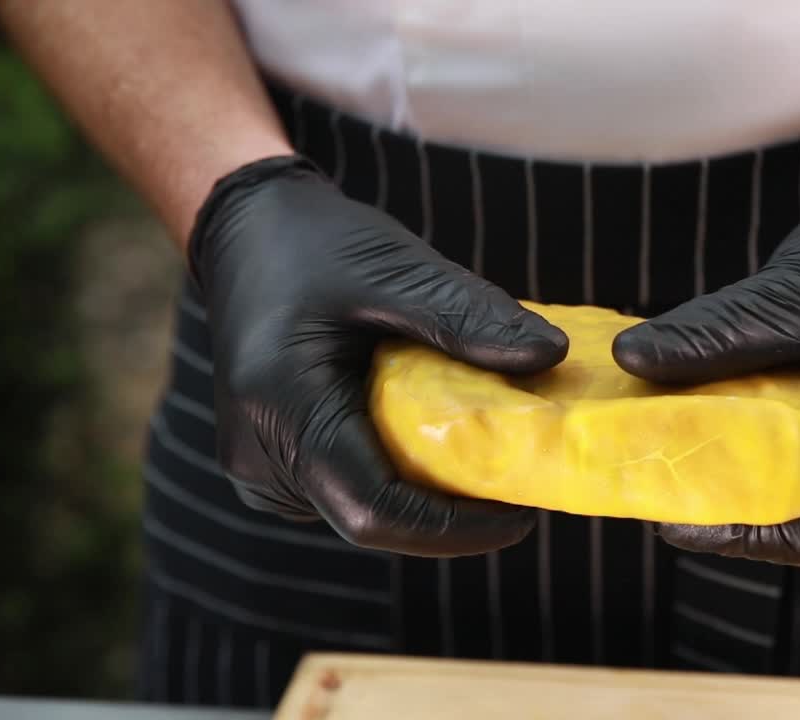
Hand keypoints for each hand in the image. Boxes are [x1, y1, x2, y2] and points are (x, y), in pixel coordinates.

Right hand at [188, 156, 568, 555]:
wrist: (247, 231)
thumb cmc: (314, 242)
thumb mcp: (394, 266)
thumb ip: (464, 314)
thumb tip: (551, 356)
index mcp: (282, 405)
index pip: (374, 510)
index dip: (454, 528)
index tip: (523, 512)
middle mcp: (259, 454)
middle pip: (371, 519)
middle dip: (452, 514)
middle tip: (522, 481)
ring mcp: (261, 466)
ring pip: (360, 510)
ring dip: (429, 497)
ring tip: (491, 457)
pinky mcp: (274, 462)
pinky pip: (346, 489)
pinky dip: (401, 476)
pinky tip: (444, 441)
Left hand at [611, 135, 799, 566]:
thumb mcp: (799, 295)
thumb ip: (718, 336)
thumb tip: (631, 360)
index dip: (742, 537)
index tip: (672, 521)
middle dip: (741, 511)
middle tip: (666, 489)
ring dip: (753, 485)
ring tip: (681, 466)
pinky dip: (773, 458)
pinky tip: (719, 437)